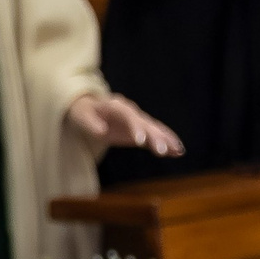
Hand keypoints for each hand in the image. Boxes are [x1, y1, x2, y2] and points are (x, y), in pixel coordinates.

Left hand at [67, 91, 183, 159]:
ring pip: (155, 129)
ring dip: (166, 139)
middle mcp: (131, 112)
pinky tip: (178, 151)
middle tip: (163, 151)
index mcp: (117, 107)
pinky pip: (156, 135)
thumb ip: (91, 123)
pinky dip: (167, 141)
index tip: (141, 141)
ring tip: (178, 150)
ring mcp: (138, 120)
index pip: (129, 117)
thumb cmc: (83, 113)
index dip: (136, 128)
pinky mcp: (141, 129)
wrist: (89, 108)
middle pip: (146, 124)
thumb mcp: (81, 116)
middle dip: (155, 137)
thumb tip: (101, 131)